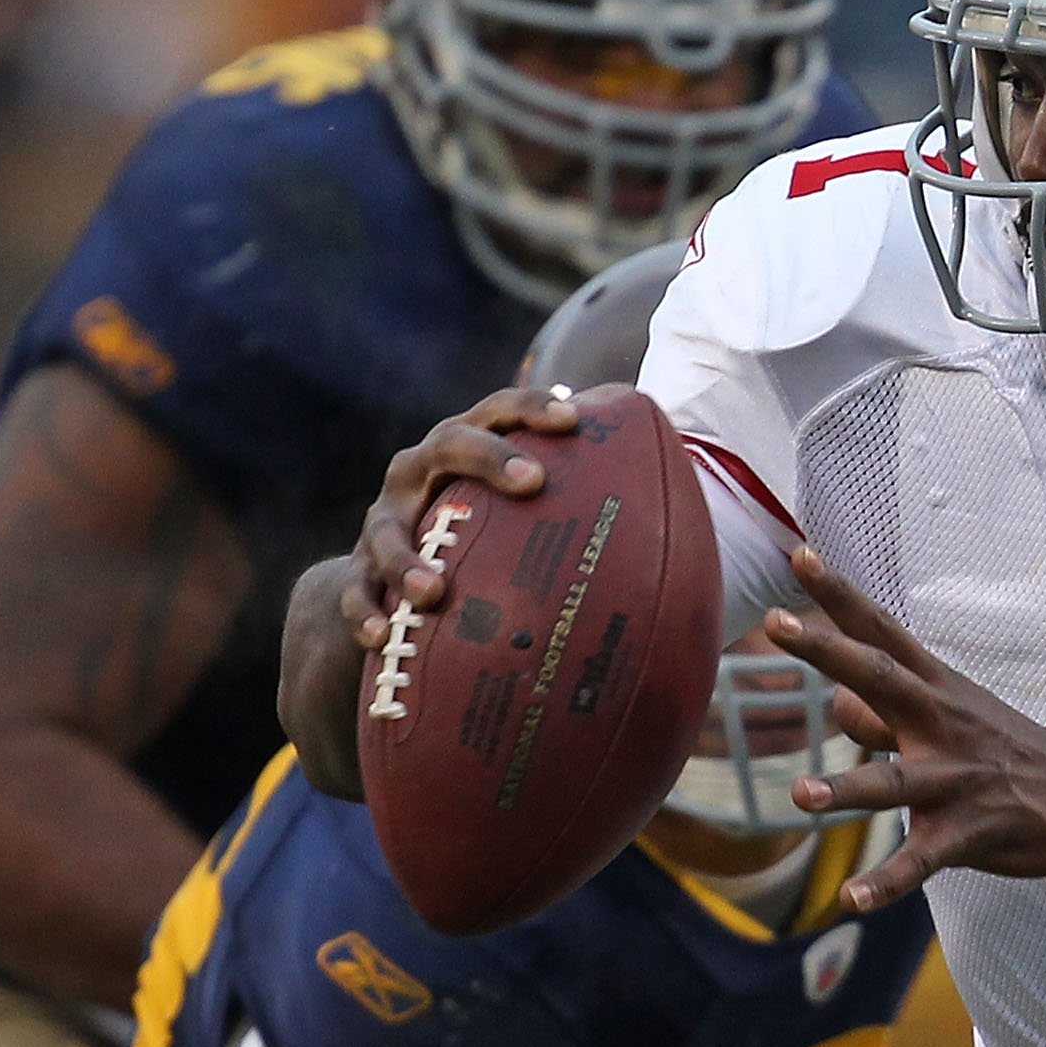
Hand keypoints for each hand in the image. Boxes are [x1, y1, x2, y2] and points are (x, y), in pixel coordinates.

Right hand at [276, 389, 574, 800]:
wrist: (394, 586)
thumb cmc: (489, 550)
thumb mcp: (528, 529)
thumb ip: (584, 523)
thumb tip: (691, 555)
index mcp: (465, 455)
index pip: (498, 413)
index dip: (531, 408)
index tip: (574, 418)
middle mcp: (420, 478)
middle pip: (448, 446)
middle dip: (490, 457)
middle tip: (534, 483)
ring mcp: (384, 524)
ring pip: (386, 529)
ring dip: (408, 556)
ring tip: (433, 590)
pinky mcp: (357, 576)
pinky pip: (354, 592)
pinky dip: (364, 613)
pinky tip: (382, 638)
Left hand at [769, 551, 1045, 926]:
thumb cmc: (1012, 756)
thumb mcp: (954, 722)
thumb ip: (889, 717)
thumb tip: (837, 707)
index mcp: (939, 691)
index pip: (883, 632)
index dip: (840, 594)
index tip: (800, 552)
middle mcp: (944, 724)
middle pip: (880, 679)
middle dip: (828, 651)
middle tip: (777, 623)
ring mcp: (958, 780)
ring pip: (896, 782)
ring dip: (847, 788)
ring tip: (801, 795)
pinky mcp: (971, 834)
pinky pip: (923, 860)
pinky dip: (887, 882)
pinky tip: (852, 899)